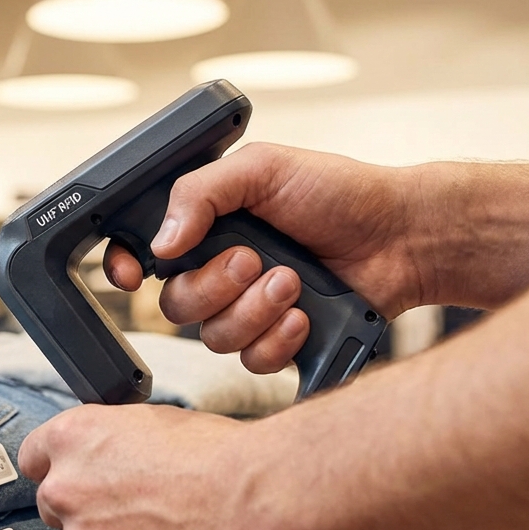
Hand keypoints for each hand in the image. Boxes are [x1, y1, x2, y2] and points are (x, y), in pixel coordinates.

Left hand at [18, 404, 295, 529]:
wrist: (255, 503)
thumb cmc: (217, 459)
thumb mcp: (150, 422)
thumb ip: (109, 442)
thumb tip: (104, 455)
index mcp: (72, 438)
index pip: (35, 458)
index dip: (60, 470)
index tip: (76, 480)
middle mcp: (65, 489)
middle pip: (56, 508)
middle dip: (88, 511)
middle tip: (135, 512)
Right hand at [106, 142, 425, 371]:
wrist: (403, 237)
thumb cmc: (340, 194)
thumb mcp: (263, 168)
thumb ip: (200, 192)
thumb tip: (161, 240)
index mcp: (207, 227)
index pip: (143, 254)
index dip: (125, 268)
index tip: (131, 275)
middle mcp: (221, 272)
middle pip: (175, 305)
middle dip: (214, 287)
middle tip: (254, 260)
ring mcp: (249, 310)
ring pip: (213, 338)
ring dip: (254, 311)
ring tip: (292, 282)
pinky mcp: (280, 342)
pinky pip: (252, 361)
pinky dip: (278, 339)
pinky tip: (305, 315)